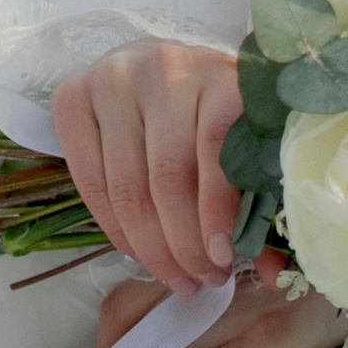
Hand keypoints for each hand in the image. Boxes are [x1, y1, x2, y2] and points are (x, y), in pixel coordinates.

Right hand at [51, 39, 242, 294]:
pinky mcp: (73, 97)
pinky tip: (138, 253)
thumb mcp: (246, 140)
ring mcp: (113, 80)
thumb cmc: (213, 110)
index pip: (214, 150)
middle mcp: (165, 70)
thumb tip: (275, 275)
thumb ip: (260, 199)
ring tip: (175, 278)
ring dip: (151, 247)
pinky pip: (90, 181)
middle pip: (167, 176)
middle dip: (183, 244)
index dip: (217, 213)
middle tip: (201, 280)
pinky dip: (114, 228)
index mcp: (221, 75)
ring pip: (127, 185)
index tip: (223, 260)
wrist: (161, 66)